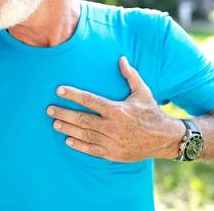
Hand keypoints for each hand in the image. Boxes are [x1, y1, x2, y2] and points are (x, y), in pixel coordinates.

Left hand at [47, 56, 183, 161]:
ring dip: (67, 128)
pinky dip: (79, 145)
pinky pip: (92, 150)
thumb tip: (121, 58)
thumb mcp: (142, 91)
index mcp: (117, 109)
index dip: (73, 94)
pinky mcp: (113, 153)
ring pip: (84, 134)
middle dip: (63, 113)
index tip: (59, 90)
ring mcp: (112, 142)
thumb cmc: (151, 113)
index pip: (89, 100)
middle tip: (49, 109)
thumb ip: (130, 75)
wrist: (164, 139)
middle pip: (81, 119)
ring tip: (55, 122)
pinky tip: (68, 141)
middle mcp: (112, 126)